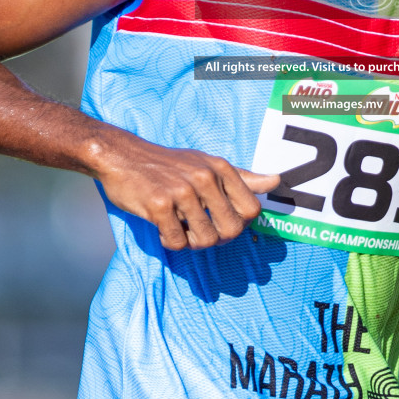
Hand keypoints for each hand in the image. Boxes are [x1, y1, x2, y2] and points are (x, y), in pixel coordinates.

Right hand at [90, 127, 280, 249]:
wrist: (122, 156)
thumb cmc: (167, 164)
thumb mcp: (207, 163)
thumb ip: (242, 176)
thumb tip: (276, 180)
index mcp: (220, 168)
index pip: (252, 209)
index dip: (240, 223)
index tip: (222, 220)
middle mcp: (205, 178)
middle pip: (232, 229)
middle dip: (218, 238)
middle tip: (199, 228)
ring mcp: (182, 192)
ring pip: (206, 240)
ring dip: (193, 242)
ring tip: (180, 227)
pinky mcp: (159, 206)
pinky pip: (177, 242)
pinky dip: (171, 242)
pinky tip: (163, 227)